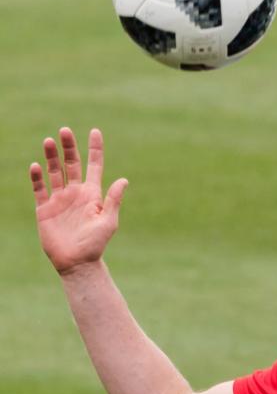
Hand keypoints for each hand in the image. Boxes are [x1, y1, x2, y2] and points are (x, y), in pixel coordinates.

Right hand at [30, 128, 127, 274]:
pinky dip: (37, 177)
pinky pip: (39, 189)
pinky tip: (36, 165)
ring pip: (54, 172)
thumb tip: (123, 180)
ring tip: (49, 140)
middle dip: (68, 147)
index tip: (95, 131)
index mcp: (92, 193)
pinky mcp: (44, 209)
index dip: (95, 149)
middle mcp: (75, 193)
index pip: (94, 166)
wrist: (77, 262)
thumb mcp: (108, 221)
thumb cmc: (96, 243)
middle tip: (65, 130)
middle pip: (71, 164)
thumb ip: (113, 200)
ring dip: (51, 157)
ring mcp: (59, 200)